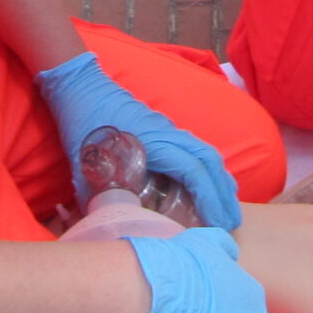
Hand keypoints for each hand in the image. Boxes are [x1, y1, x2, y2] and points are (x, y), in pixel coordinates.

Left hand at [36, 52, 241, 230]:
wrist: (79, 84)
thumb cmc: (82, 121)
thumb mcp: (84, 163)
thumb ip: (97, 196)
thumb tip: (107, 228)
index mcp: (153, 141)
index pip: (193, 170)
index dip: (208, 198)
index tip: (216, 224)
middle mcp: (168, 132)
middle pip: (210, 161)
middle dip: (224, 194)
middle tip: (233, 224)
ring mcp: (168, 128)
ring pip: (207, 153)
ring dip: (221, 181)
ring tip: (228, 209)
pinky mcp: (164, 128)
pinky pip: (197, 149)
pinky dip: (210, 169)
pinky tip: (210, 185)